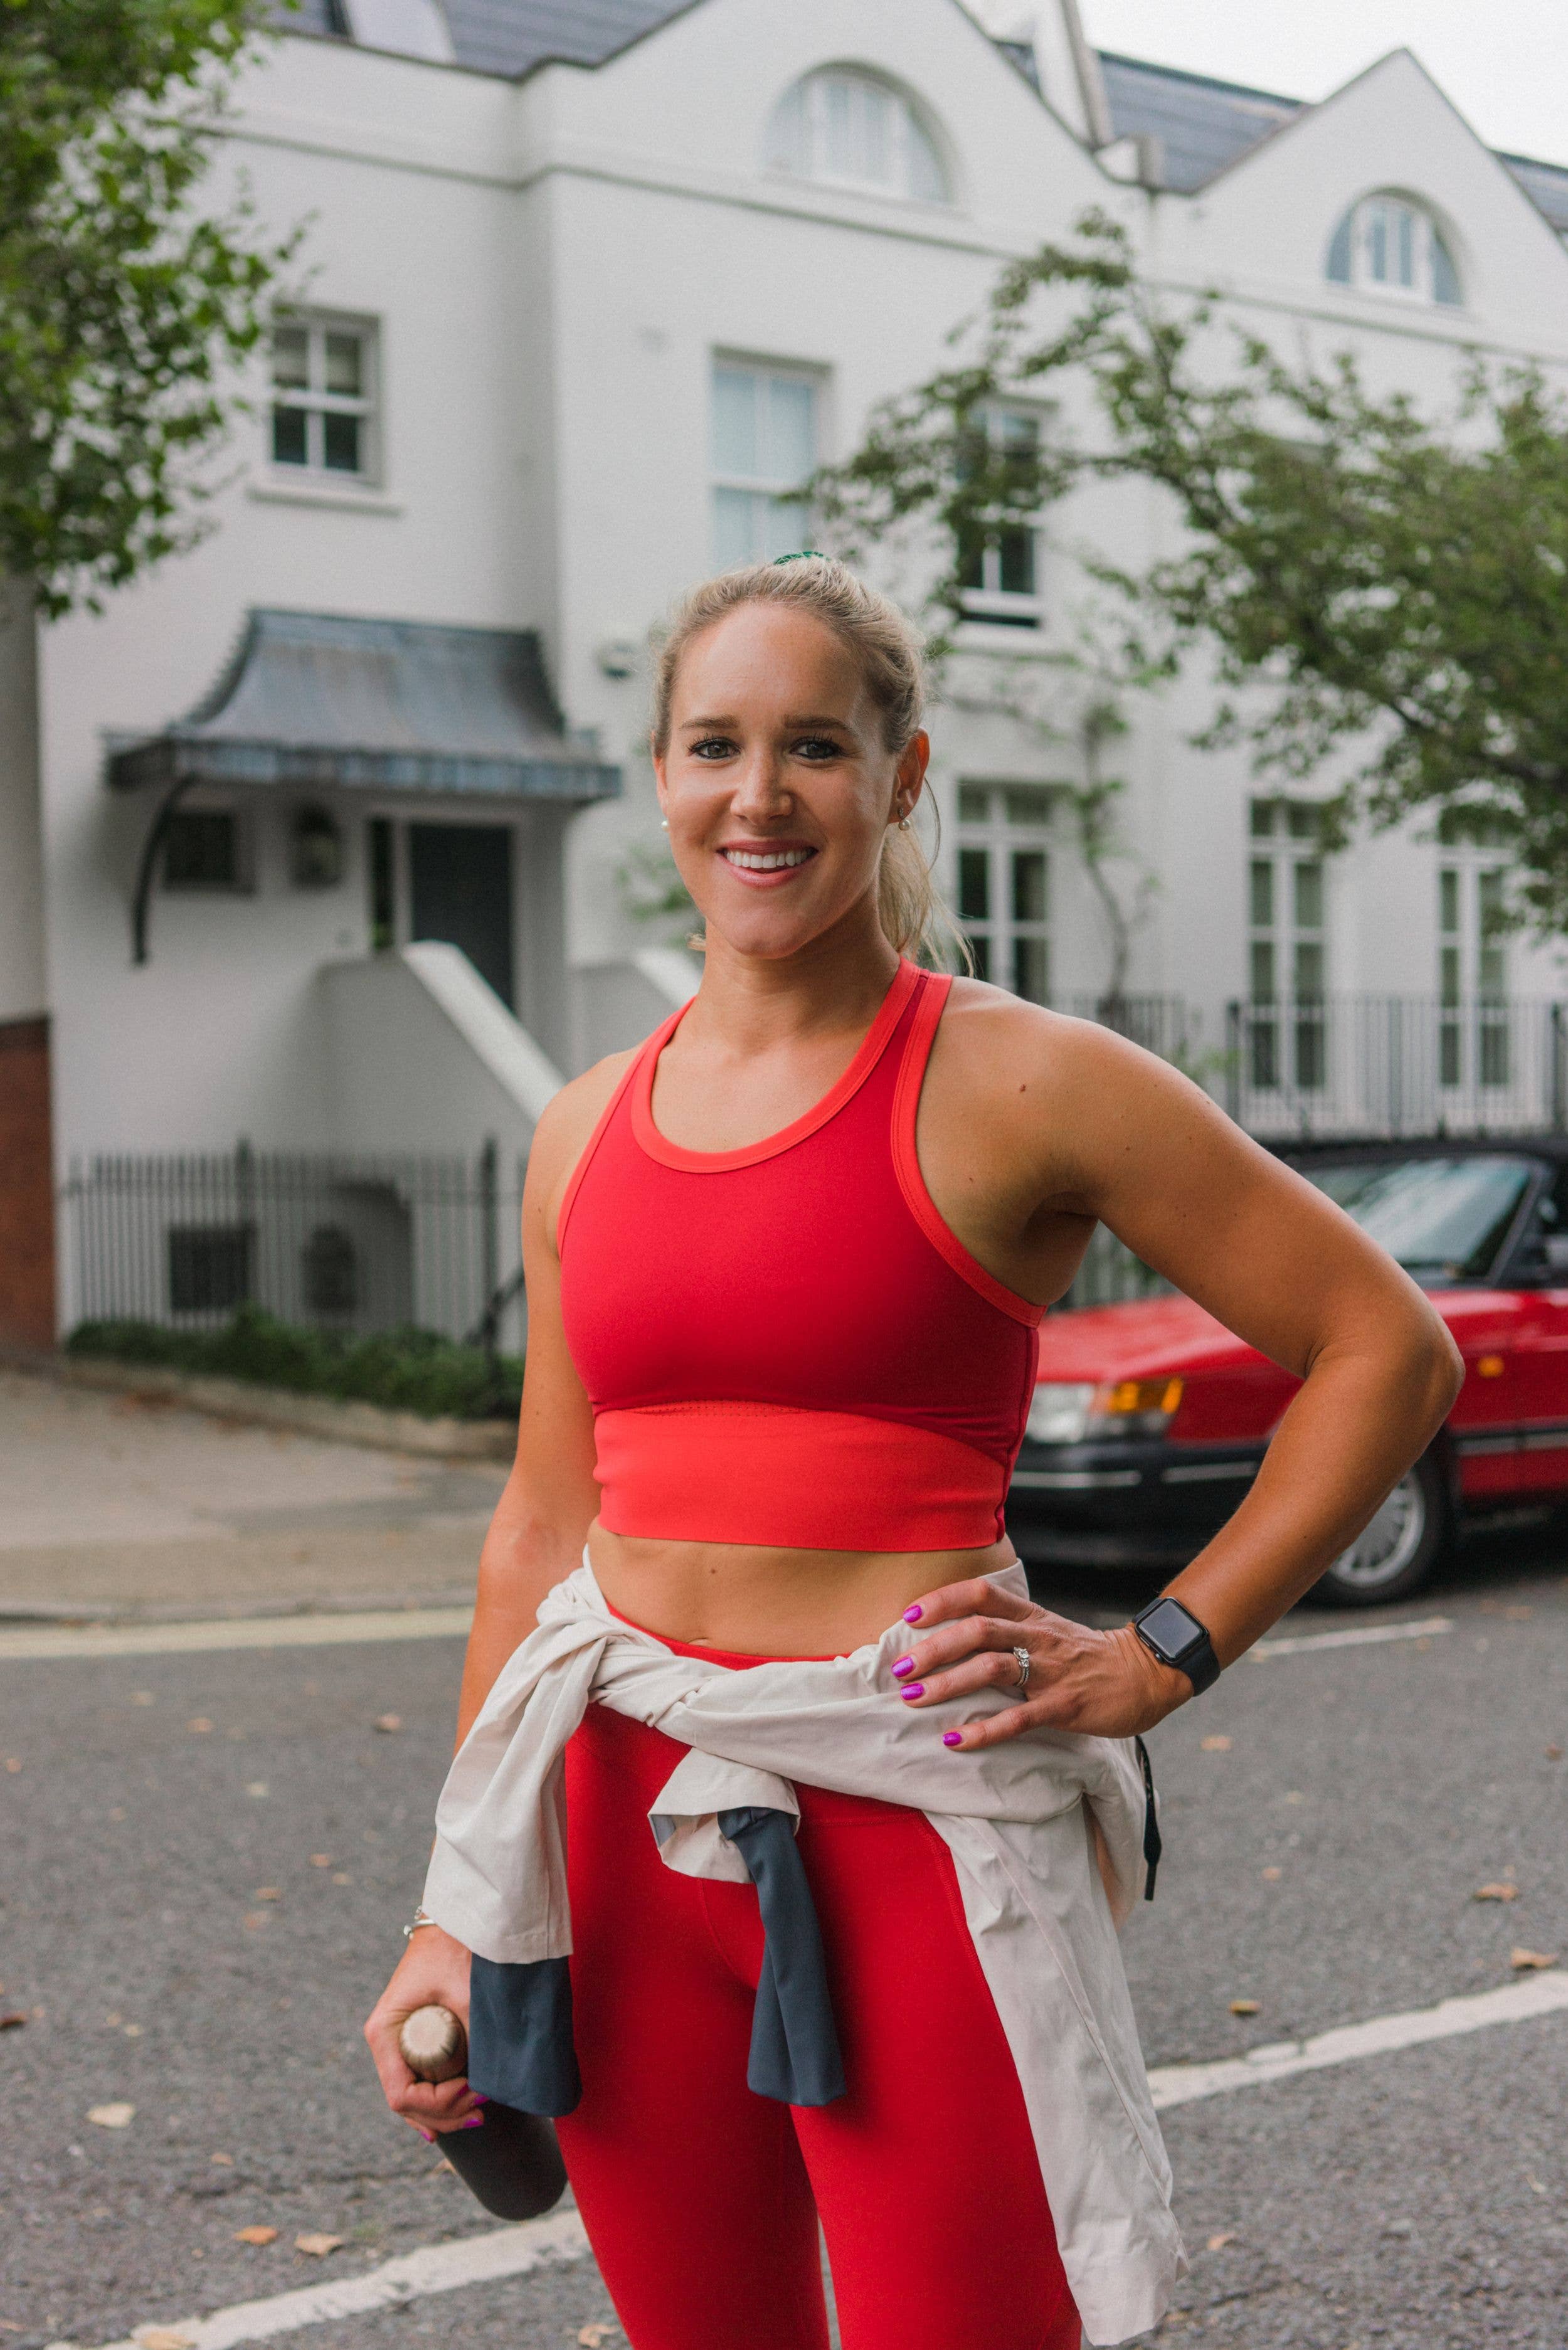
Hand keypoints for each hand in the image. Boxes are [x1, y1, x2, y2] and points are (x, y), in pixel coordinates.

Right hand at [364, 1924, 485, 2138]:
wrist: (457, 1919)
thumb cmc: (457, 1950)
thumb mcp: (468, 1995)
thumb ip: (477, 2036)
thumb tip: (495, 2080)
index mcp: (386, 2032)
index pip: (402, 2094)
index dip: (437, 2104)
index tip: (473, 2090)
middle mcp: (385, 2042)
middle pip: (406, 2102)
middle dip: (444, 2113)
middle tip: (483, 2110)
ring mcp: (397, 2042)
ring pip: (412, 2096)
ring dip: (442, 2112)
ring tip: (478, 2113)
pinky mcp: (413, 2038)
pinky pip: (417, 2081)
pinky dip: (433, 2102)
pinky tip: (447, 2120)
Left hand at [891, 1574, 1191, 1748]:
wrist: (1145, 1674)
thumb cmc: (1087, 1656)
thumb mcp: (1048, 1630)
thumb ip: (1009, 1630)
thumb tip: (955, 1638)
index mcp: (1031, 1617)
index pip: (982, 1594)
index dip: (943, 1600)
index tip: (909, 1616)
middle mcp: (1038, 1638)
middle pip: (978, 1631)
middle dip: (933, 1649)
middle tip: (899, 1670)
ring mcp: (1052, 1672)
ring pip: (993, 1669)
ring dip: (949, 1683)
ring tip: (915, 1700)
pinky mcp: (1066, 1706)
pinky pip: (1019, 1718)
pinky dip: (984, 1730)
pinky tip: (956, 1740)